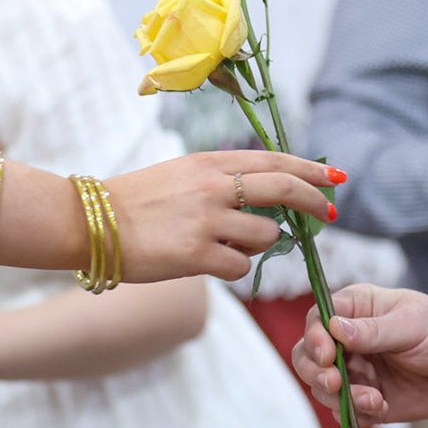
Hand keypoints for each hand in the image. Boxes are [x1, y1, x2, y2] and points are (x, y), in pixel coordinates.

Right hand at [107, 150, 341, 282]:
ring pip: (266, 236)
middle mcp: (213, 185)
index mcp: (210, 161)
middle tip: (330, 212)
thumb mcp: (182, 173)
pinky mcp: (197, 254)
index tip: (335, 176)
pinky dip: (233, 268)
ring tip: (228, 244)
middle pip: (284, 188)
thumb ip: (222, 178)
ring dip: (259, 244)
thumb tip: (268, 194)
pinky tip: (209, 262)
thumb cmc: (137, 201)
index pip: (274, 159)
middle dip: (314, 201)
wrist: (92, 221)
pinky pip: (240, 267)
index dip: (309, 168)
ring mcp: (207, 220)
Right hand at [292, 284, 427, 424]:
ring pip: (321, 386)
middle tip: (336, 383)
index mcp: (357, 308)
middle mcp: (349, 339)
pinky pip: (344, 410)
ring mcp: (356, 370)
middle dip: (316, 372)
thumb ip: (375, 329)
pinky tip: (380, 407)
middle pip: (308, 354)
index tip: (326, 356)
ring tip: (373, 399)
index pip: (318, 318)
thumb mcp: (413, 324)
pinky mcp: (367, 398)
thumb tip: (335, 327)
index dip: (315, 337)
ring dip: (340, 397)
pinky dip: (355, 414)